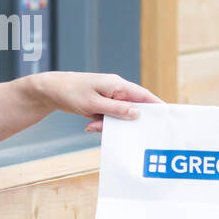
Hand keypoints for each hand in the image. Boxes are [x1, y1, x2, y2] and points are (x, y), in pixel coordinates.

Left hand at [31, 71, 162, 132]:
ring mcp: (109, 98)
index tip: (168, 117)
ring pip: (120, 116)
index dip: (157, 106)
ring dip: (109, 125)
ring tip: (93, 125)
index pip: (144, 96)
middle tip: (128, 133)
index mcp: (118, 85)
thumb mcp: (94, 104)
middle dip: (129, 122)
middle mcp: (116, 90)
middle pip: (133, 108)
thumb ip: (116, 110)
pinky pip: (109, 118)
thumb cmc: (72, 93)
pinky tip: (89, 125)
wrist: (51, 91)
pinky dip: (101, 124)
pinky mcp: (101, 105)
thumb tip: (138, 113)